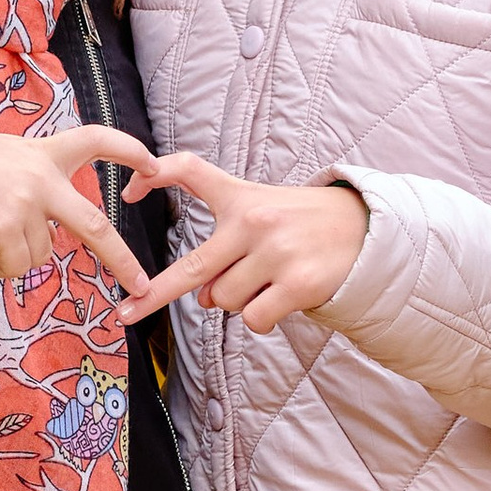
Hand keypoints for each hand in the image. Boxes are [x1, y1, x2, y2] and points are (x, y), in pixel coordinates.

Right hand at [0, 125, 157, 292]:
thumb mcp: (1, 159)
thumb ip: (32, 183)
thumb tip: (48, 231)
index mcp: (42, 153)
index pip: (96, 140)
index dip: (129, 151)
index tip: (155, 165)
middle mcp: (41, 176)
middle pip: (95, 225)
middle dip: (121, 259)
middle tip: (139, 284)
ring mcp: (25, 202)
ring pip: (40, 255)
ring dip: (11, 255)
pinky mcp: (5, 227)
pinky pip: (14, 267)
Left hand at [117, 155, 367, 329]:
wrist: (363, 229)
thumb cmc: (301, 223)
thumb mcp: (260, 207)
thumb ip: (225, 245)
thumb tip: (202, 296)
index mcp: (240, 197)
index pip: (190, 171)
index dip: (155, 176)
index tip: (127, 191)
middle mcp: (254, 221)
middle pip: (193, 267)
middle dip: (155, 294)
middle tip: (127, 314)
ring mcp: (276, 253)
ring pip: (225, 301)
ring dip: (237, 302)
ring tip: (266, 281)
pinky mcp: (298, 283)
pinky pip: (254, 319)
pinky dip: (261, 317)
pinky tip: (281, 298)